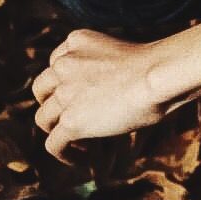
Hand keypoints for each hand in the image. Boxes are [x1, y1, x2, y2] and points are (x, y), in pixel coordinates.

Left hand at [31, 19, 200, 161]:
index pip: (56, 61)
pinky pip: (53, 144)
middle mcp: (63, 65)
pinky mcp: (71, 121)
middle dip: (52, 103)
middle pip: (42, 89)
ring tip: (75, 141)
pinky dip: (62, 154)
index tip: (79, 93)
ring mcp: (65, 94)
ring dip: (57, 129)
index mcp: (76, 41)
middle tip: (69, 116)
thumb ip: (110, 66)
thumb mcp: (126, 53)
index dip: (64, 80)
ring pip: (43, 118)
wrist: (158, 76)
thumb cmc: (158, 66)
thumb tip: (126, 89)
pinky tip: (79, 158)